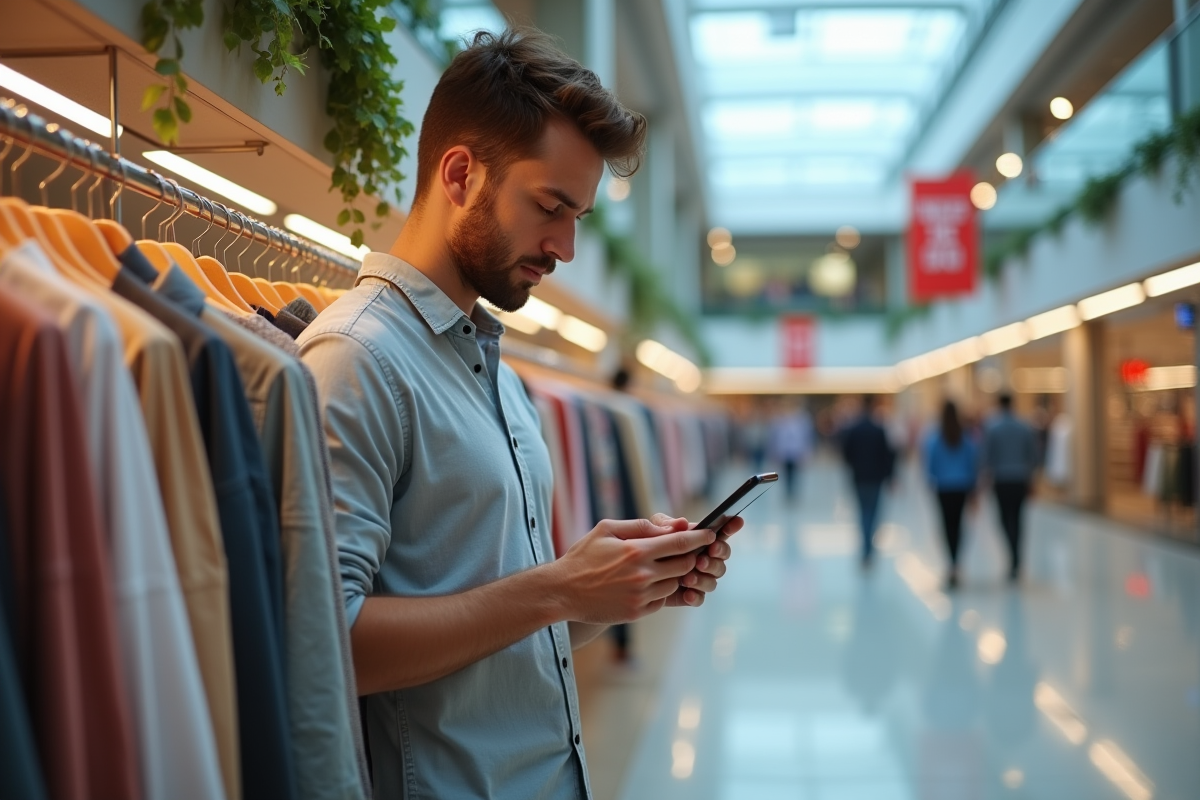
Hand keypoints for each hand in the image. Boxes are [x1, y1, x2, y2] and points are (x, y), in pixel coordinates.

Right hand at [552, 518, 715, 624]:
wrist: (562, 591)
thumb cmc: (583, 556)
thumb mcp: (607, 529)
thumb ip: (641, 526)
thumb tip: (671, 526)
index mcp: (637, 550)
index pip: (681, 543)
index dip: (700, 538)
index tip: (712, 533)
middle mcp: (642, 574)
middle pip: (685, 565)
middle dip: (692, 557)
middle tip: (691, 551)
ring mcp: (641, 596)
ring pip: (676, 584)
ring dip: (676, 575)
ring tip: (663, 567)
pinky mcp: (636, 612)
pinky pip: (662, 600)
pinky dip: (661, 591)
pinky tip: (648, 584)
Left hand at [647, 513, 742, 608]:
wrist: (628, 572)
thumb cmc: (642, 546)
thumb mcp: (651, 529)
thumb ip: (665, 525)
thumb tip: (683, 523)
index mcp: (697, 540)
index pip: (719, 532)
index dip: (730, 526)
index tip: (736, 521)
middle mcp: (702, 558)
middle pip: (722, 558)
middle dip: (718, 555)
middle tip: (706, 555)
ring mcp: (697, 578)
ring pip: (713, 580)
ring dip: (704, 577)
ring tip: (688, 577)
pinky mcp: (687, 595)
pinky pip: (699, 598)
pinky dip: (696, 596)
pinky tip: (687, 594)